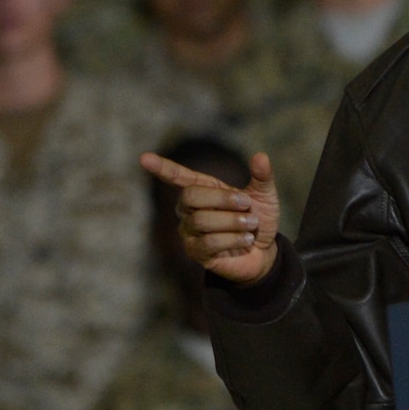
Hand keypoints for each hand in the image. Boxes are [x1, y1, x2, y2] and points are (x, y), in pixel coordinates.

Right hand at [139, 150, 280, 284]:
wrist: (264, 252)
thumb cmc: (258, 219)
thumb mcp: (264, 196)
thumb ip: (262, 177)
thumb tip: (261, 157)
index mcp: (203, 189)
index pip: (178, 176)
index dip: (162, 167)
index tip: (144, 158)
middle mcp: (189, 209)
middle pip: (189, 196)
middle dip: (222, 200)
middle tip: (247, 205)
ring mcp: (189, 231)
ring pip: (201, 221)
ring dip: (233, 223)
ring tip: (250, 226)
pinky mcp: (195, 252)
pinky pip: (209, 243)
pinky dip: (233, 240)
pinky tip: (245, 240)